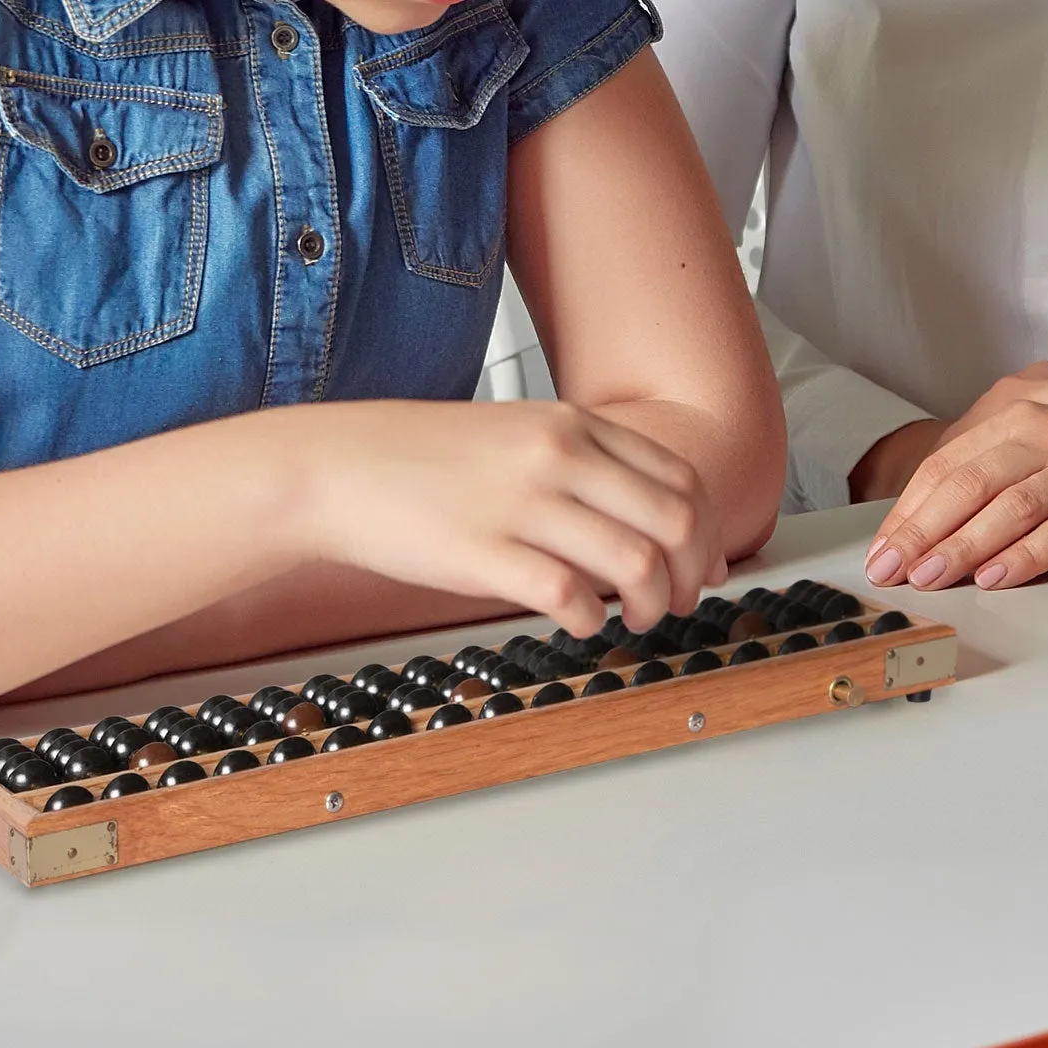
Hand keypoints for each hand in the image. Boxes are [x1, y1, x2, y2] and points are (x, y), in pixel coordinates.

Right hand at [289, 400, 725, 638]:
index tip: (706, 564)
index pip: (681, 477)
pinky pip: (571, 595)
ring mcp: (525, 504)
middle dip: (693, 573)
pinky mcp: (486, 553)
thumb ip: (583, 461)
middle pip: (677, 520)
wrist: (338, 467)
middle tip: (680, 601)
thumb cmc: (425, 458)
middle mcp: (561, 456)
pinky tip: (581, 622)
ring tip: (636, 618)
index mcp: (574, 424)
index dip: (708, 531)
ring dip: (652, 603)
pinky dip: (591, 619)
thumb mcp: (520, 431)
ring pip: (637, 561)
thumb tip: (644, 514)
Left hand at [863, 378, 1047, 592]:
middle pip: (971, 484)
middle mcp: (1046, 435)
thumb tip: (915, 532)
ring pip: (1011, 508)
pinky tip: (993, 578)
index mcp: (1016, 418)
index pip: (948, 465)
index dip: (909, 510)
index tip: (881, 550)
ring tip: (931, 577)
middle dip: (924, 531)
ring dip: (964, 546)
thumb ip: (980, 477)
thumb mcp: (1029, 447)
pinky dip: (1022, 557)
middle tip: (893, 570)